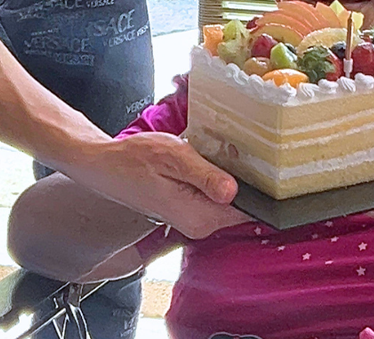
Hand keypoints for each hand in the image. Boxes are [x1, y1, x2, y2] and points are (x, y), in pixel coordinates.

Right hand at [67, 132, 247, 238]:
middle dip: (248, 178)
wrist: (104, 165)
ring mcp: (195, 219)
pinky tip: (210, 159)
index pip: (249, 211)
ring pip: (230, 199)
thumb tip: (233, 191)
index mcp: (199, 216)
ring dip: (231, 176)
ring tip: (224, 150)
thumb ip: (204, 175)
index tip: (269, 165)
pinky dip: (218, 178)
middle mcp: (200, 224)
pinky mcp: (190, 210)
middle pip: (243, 205)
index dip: (262, 188)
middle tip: (246, 149)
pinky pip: (216, 196)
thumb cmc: (133, 159)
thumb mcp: (173, 157)